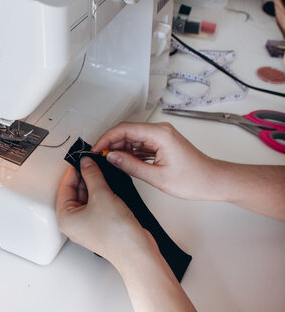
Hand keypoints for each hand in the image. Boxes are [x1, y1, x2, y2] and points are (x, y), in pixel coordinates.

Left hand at [56, 157, 152, 268]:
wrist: (136, 252)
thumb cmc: (116, 235)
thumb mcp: (101, 195)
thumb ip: (92, 175)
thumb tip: (86, 163)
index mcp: (65, 218)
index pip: (64, 187)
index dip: (73, 171)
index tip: (81, 159)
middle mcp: (74, 223)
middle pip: (74, 192)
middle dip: (84, 176)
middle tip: (92, 162)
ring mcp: (88, 225)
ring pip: (87, 197)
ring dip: (94, 184)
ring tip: (101, 171)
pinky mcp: (101, 225)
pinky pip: (97, 204)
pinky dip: (102, 193)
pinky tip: (108, 184)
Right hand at [93, 122, 221, 200]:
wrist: (214, 181)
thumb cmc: (194, 179)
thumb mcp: (157, 177)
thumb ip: (130, 165)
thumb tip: (111, 158)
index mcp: (160, 134)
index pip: (125, 129)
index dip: (107, 138)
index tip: (96, 149)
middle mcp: (160, 131)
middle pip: (127, 131)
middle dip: (111, 143)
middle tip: (99, 157)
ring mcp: (161, 137)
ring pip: (132, 138)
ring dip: (120, 148)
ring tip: (109, 161)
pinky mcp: (162, 144)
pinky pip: (140, 143)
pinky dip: (130, 152)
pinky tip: (123, 162)